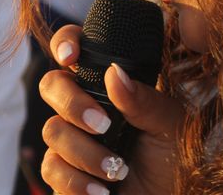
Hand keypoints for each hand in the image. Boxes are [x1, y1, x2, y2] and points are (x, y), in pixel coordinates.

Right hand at [39, 25, 184, 194]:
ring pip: (52, 130)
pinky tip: (102, 191)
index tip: (72, 57)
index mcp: (104, 84)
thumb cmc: (172, 159)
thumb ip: (143, 99)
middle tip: (102, 125)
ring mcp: (69, 137)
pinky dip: (78, 182)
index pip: (73, 49)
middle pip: (50, 85)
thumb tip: (114, 73)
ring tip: (117, 169)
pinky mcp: (62, 171)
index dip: (64, 43)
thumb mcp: (169, 124)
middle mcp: (82, 105)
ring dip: (86, 153)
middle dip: (72, 104)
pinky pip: (52, 168)